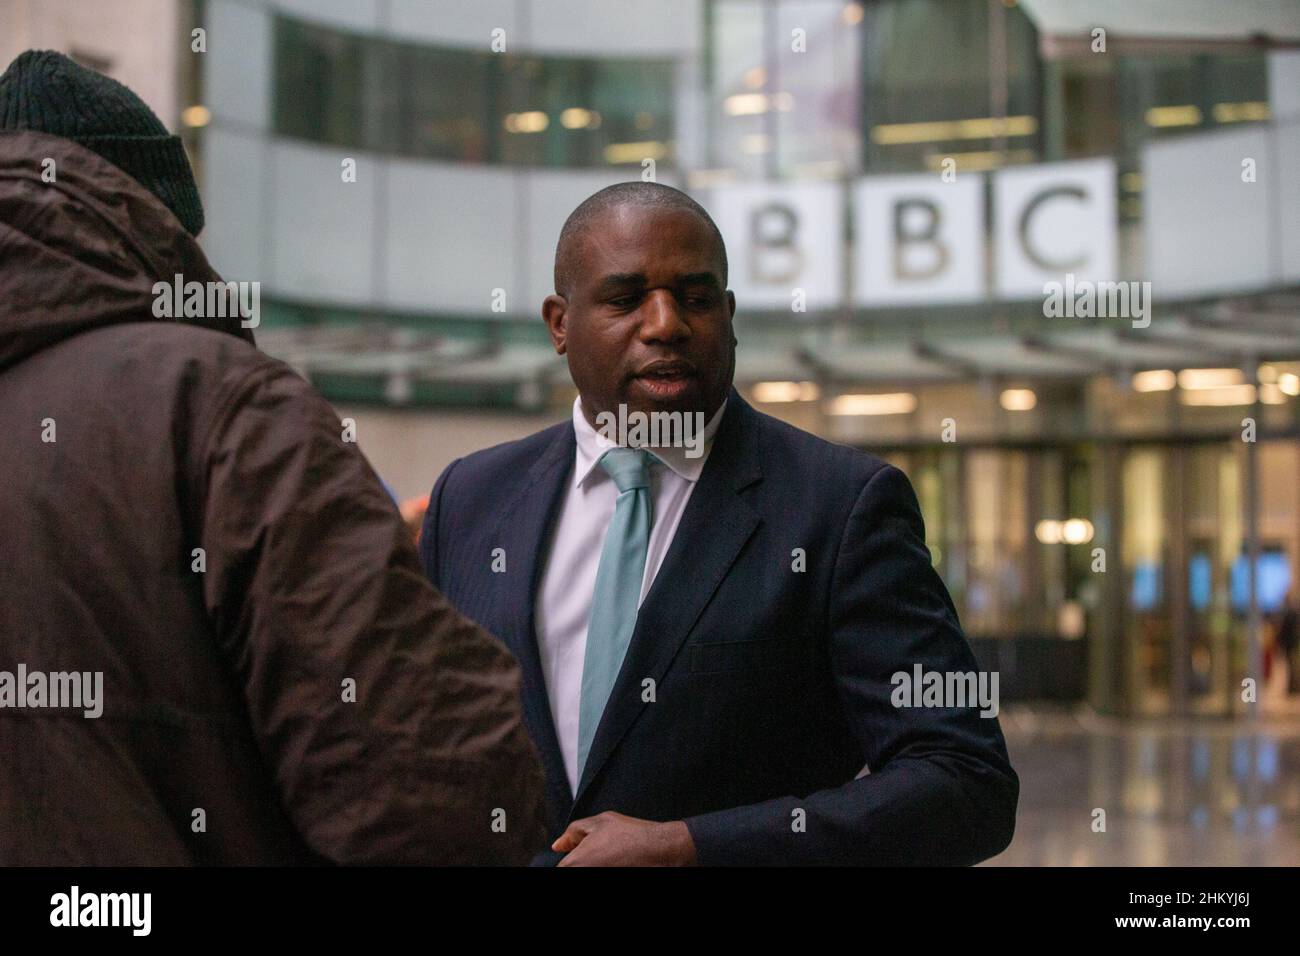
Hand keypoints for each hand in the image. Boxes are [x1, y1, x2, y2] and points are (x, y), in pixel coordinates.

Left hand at [552, 811, 696, 865]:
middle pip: (572, 869)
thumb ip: (573, 832)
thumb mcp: (599, 822)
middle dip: (579, 862)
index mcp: (576, 862)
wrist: (659, 848)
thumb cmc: (631, 834)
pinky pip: (600, 874)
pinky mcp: (614, 879)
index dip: (567, 860)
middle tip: (599, 854)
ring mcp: (600, 877)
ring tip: (609, 857)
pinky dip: (604, 866)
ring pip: (585, 872)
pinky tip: (616, 862)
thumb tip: (558, 845)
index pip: (560, 868)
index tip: (577, 855)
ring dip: (592, 864)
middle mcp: (585, 874)